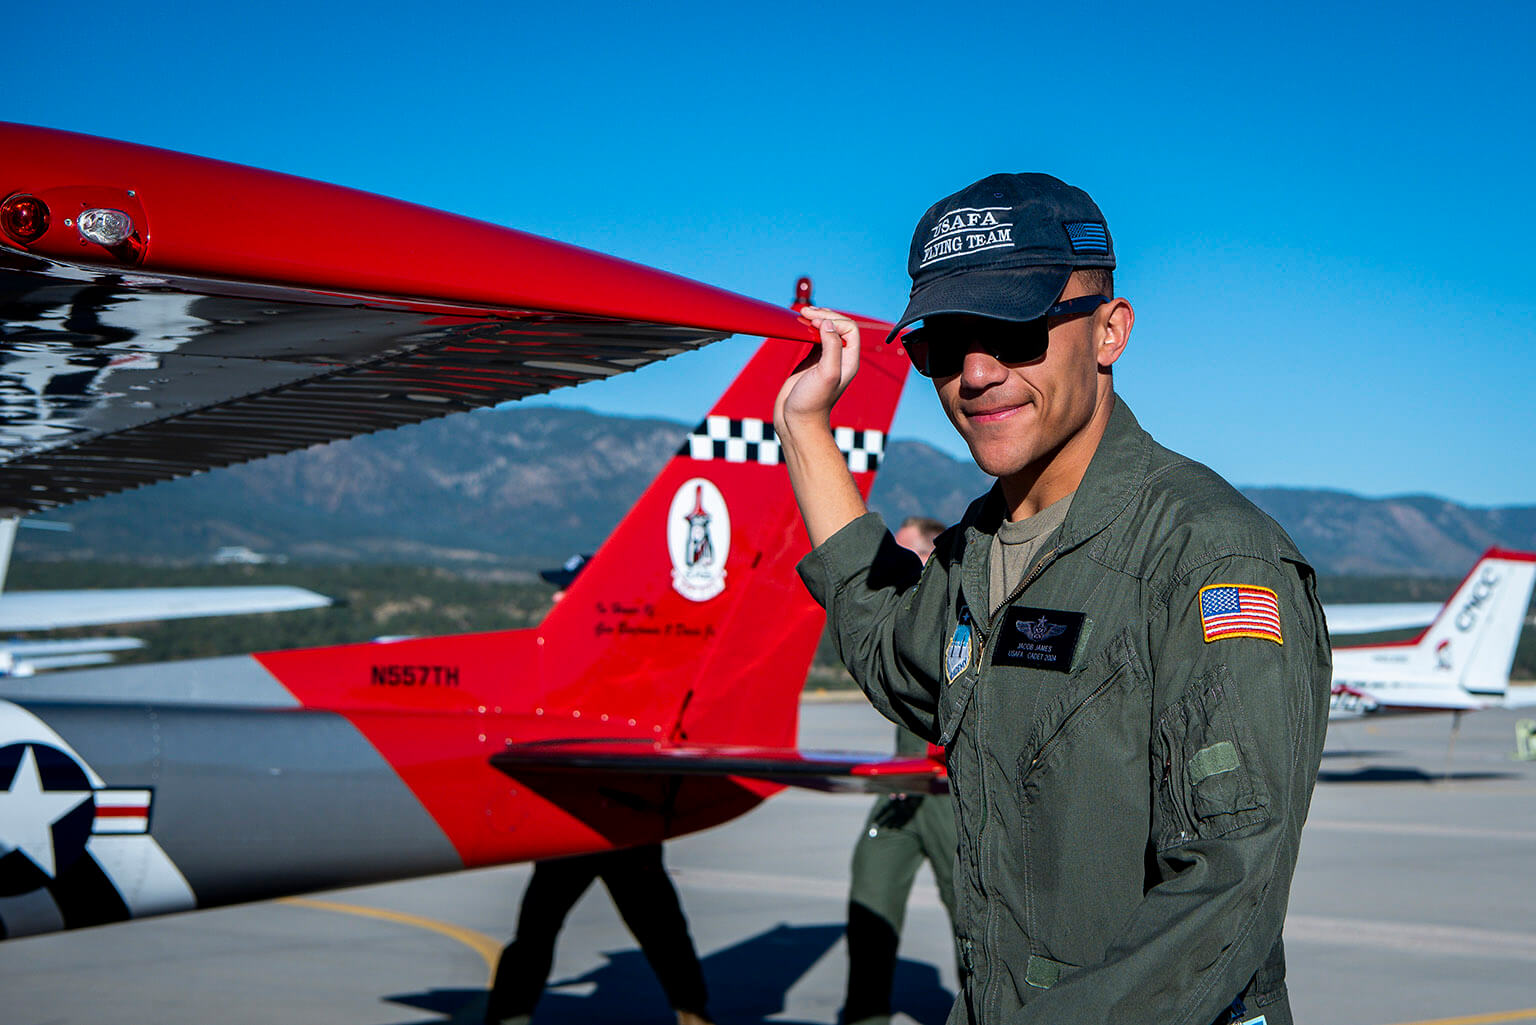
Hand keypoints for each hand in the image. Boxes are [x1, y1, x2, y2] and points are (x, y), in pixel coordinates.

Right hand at [773, 306, 860, 439]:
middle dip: (824, 315)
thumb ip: (831, 346)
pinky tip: (798, 326)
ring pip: (825, 330)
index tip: (815, 323)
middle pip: (838, 325)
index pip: (849, 328)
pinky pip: (812, 339)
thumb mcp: (826, 373)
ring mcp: (824, 359)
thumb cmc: (812, 403)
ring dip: (815, 319)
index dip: (833, 320)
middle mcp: (839, 358)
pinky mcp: (810, 362)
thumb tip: (827, 323)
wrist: (796, 421)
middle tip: (806, 312)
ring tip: (802, 314)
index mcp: (849, 360)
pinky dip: (806, 329)